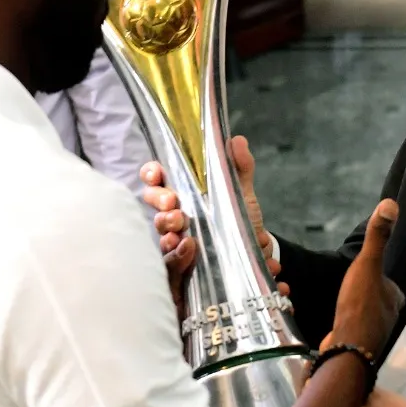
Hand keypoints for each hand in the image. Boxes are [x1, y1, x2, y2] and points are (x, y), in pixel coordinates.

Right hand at [141, 135, 283, 302]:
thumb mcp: (241, 193)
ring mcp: (175, 240)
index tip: (157, 174)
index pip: (157, 179)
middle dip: (159, 200)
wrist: (253, 255)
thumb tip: (236, 140)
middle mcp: (174, 215)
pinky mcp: (180, 266)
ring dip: (166, 228)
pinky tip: (188, 249)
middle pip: (153, 203)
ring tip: (181, 229)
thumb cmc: (239, 220)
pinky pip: (170, 262)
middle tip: (173, 204)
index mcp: (183, 193)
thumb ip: (240, 168)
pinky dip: (177, 256)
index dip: (152, 174)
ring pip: (159, 232)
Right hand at [327, 198, 402, 353]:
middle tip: (350, 289)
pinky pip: (351, 332)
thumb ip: (378, 238)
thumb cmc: (359, 307)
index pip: (389, 284)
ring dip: (354, 313)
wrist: (346, 349)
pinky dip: (344, 327)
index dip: (378, 278)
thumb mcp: (367, 264)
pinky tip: (334, 325)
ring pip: (364, 318)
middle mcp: (388, 319)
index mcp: (394, 299)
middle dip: (366, 296)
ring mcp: (372, 336)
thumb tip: (391, 204)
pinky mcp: (355, 348)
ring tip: (341, 305)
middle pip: (377, 302)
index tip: (366, 273)